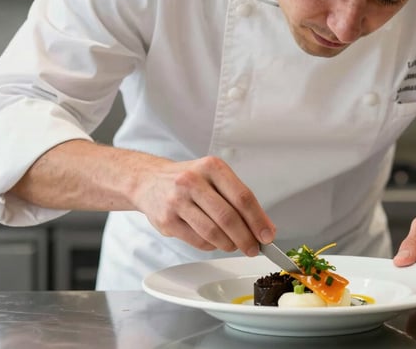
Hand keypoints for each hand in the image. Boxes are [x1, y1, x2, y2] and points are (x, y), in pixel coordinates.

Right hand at [130, 155, 275, 256]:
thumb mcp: (214, 177)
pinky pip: (197, 241)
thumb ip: (238, 199)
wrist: (148, 181)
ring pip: (213, 232)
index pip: (242, 197)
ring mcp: (177, 201)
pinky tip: (215, 242)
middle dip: (246, 238)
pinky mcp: (167, 220)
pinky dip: (211, 246)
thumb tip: (264, 228)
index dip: (258, 220)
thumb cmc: (188, 180)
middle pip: (228, 217)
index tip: (267, 235)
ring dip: (229, 244)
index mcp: (211, 167)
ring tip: (234, 245)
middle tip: (254, 248)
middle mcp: (193, 181)